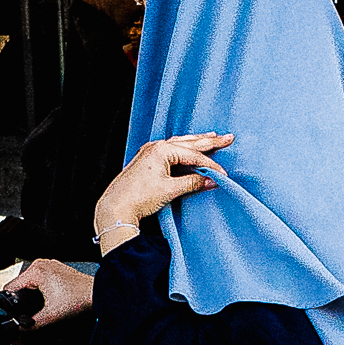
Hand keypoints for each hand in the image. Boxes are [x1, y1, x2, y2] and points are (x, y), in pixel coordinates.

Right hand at [2, 258, 95, 327]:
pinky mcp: (55, 268)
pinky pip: (40, 279)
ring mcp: (49, 265)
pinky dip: (41, 288)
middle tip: (31, 309)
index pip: (11, 287)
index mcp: (36, 271)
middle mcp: (41, 264)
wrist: (97, 293)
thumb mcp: (51, 315)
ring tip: (42, 302)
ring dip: (31, 293)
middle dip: (22, 298)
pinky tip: (49, 296)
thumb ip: (33, 324)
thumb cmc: (80, 298)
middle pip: (20, 284)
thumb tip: (22, 329)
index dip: (10, 302)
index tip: (14, 311)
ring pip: (30, 282)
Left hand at [92, 133, 233, 250]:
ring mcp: (150, 152)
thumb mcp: (170, 190)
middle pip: (189, 143)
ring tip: (211, 137)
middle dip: (209, 141)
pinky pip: (170, 149)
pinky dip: (183, 149)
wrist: (116, 207)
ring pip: (179, 144)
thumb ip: (193, 182)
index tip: (224, 175)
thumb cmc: (139, 197)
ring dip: (196, 142)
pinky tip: (188, 148)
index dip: (211, 165)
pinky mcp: (146, 160)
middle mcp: (155, 147)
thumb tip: (212, 180)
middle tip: (228, 138)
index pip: (194, 155)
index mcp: (162, 150)